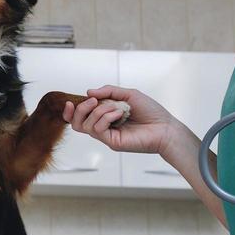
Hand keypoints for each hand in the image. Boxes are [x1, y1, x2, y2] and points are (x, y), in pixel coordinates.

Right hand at [63, 86, 181, 155]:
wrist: (165, 127)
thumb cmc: (151, 112)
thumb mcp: (128, 94)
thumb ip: (108, 92)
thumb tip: (88, 92)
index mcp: (106, 117)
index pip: (81, 117)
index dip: (71, 111)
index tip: (69, 101)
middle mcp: (104, 128)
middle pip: (77, 123)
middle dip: (80, 109)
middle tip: (93, 101)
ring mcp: (108, 136)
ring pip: (86, 125)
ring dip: (98, 111)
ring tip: (115, 107)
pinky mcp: (113, 142)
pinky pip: (98, 129)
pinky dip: (105, 117)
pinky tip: (119, 114)